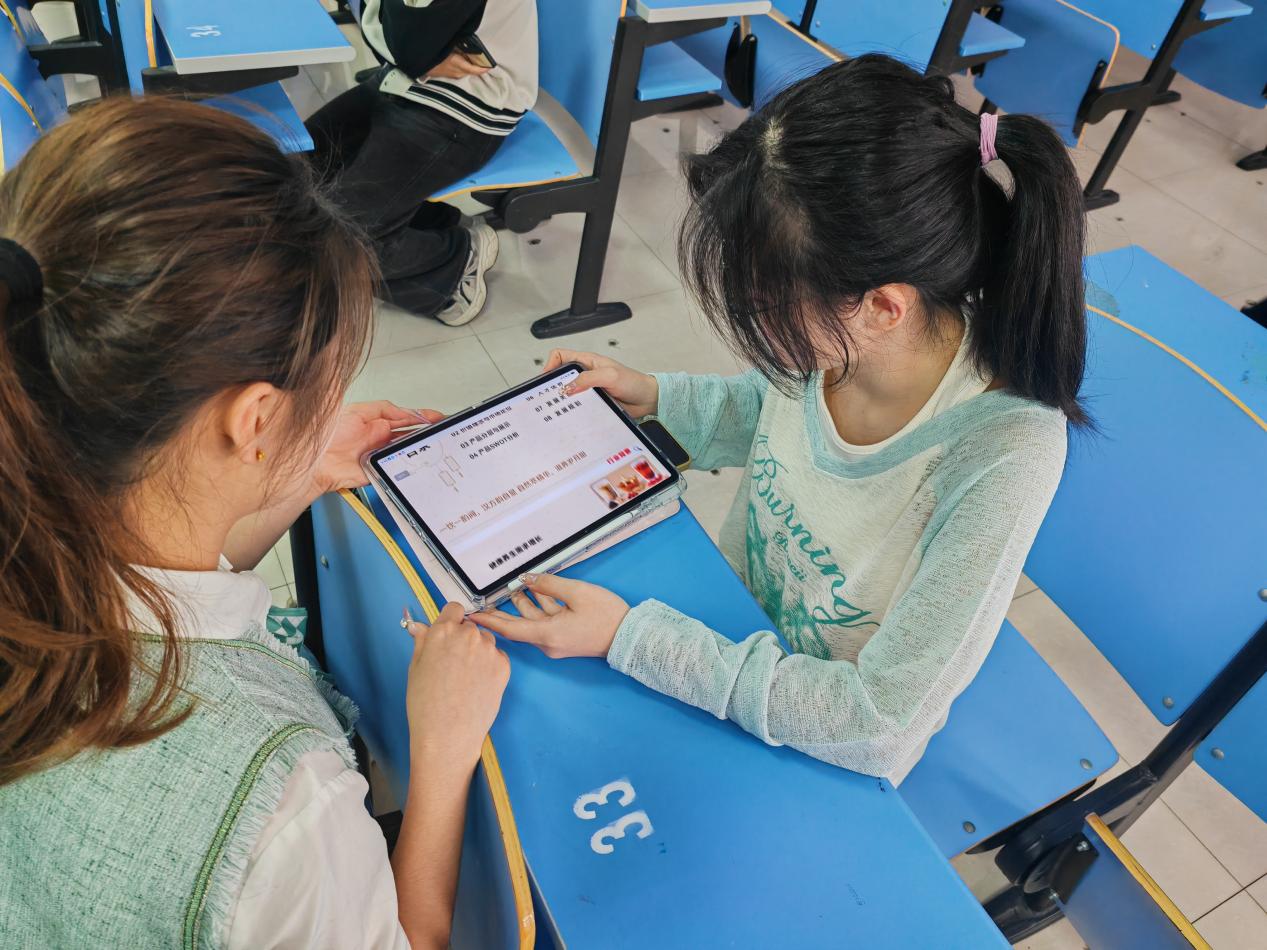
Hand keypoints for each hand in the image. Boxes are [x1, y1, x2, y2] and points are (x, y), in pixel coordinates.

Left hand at [313, 401, 444, 495]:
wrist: (317, 461)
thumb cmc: (329, 436)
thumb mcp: (358, 412)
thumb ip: (383, 409)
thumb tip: (405, 411)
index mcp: (377, 424)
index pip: (406, 419)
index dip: (422, 417)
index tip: (437, 417)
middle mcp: (381, 440)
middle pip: (411, 436)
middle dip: (427, 433)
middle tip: (441, 431)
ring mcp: (382, 456)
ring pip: (408, 452)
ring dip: (421, 448)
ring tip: (434, 443)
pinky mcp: (380, 472)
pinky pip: (399, 469)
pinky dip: (410, 466)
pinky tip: (418, 461)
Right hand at [405, 603, 509, 770]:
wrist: (447, 734)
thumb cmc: (425, 704)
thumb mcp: (415, 668)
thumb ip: (422, 641)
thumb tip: (419, 625)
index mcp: (443, 631)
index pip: (454, 609)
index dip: (451, 621)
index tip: (449, 634)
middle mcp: (468, 635)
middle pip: (470, 626)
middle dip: (463, 639)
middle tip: (454, 664)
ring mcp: (489, 650)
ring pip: (486, 641)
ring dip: (478, 651)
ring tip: (466, 678)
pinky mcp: (504, 666)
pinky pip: (498, 657)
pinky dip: (490, 666)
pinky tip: (478, 685)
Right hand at [424, 50, 491, 79]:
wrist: (422, 63)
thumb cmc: (435, 53)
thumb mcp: (448, 48)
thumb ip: (460, 48)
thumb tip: (470, 49)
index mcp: (457, 64)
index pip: (474, 70)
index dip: (483, 69)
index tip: (490, 66)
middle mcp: (457, 72)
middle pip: (472, 71)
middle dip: (478, 66)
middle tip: (484, 60)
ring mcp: (453, 76)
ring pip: (466, 72)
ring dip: (471, 67)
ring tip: (475, 60)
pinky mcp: (450, 77)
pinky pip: (461, 72)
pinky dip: (464, 68)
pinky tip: (463, 62)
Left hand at [472, 573, 629, 659]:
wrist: (629, 636)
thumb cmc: (607, 617)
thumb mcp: (577, 593)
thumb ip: (549, 584)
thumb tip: (528, 579)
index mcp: (548, 634)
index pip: (509, 629)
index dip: (489, 621)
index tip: (472, 616)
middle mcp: (548, 642)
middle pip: (517, 626)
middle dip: (502, 611)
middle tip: (485, 601)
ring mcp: (556, 642)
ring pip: (532, 621)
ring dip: (524, 604)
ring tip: (516, 586)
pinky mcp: (564, 639)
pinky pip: (545, 622)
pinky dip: (539, 607)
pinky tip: (537, 592)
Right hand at [543, 349, 658, 417]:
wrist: (647, 400)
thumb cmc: (634, 382)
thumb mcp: (610, 376)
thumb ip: (588, 379)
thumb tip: (568, 387)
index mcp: (587, 361)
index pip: (560, 356)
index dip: (550, 364)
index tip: (546, 379)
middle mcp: (586, 375)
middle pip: (560, 377)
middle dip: (553, 386)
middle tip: (550, 396)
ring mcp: (588, 390)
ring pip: (568, 394)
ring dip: (564, 401)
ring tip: (560, 408)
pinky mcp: (592, 403)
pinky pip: (578, 407)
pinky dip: (574, 411)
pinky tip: (573, 416)